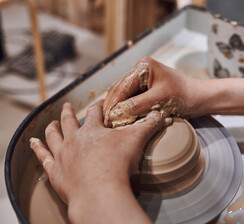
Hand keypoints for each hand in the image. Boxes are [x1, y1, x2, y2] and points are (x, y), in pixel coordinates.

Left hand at [30, 101, 163, 222]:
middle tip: (67, 106)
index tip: (98, 102)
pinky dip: (37, 149)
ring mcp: (63, 156)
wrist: (100, 190)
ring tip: (50, 123)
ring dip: (52, 129)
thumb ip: (149, 125)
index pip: (94, 113)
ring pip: (53, 137)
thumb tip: (162, 114)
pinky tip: (33, 143)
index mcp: (93, 130)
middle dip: (68, 113)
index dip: (97, 106)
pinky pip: (43, 158)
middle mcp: (74, 140)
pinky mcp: (56, 173)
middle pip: (69, 122)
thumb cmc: (117, 163)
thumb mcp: (137, 139)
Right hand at [103, 57, 203, 127]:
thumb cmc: (185, 96)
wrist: (202, 98)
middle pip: (120, 90)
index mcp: (143, 66)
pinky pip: (132, 98)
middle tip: (104, 124)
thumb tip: (115, 113)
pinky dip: (126, 108)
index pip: (121, 87)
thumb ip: (136, 105)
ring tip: (109, 124)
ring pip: (124, 95)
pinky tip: (121, 119)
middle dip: (112, 107)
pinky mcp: (147, 88)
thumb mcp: (159, 101)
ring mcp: (143, 78)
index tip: (106, 120)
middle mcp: (140, 69)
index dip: (112, 105)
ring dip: (118, 108)